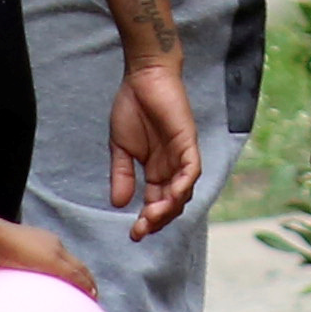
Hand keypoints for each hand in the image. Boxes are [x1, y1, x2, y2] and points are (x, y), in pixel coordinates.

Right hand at [0, 222, 93, 285]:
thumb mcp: (13, 251)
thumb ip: (19, 259)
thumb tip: (15, 266)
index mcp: (46, 241)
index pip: (66, 257)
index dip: (75, 269)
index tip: (80, 280)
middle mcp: (55, 245)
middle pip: (77, 262)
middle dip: (87, 276)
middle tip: (94, 291)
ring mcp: (55, 253)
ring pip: (80, 268)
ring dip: (89, 282)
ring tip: (94, 295)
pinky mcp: (54, 262)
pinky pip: (75, 275)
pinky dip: (84, 284)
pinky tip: (90, 294)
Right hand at [108, 50, 198, 239]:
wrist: (141, 77)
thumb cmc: (132, 107)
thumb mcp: (121, 148)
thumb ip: (122, 175)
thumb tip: (118, 204)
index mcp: (156, 170)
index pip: (156, 202)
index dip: (148, 220)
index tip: (134, 234)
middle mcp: (172, 167)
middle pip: (172, 203)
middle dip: (158, 219)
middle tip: (142, 229)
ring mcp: (182, 155)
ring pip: (183, 191)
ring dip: (170, 207)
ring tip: (152, 217)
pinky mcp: (188, 142)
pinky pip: (192, 169)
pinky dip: (184, 184)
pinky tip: (172, 196)